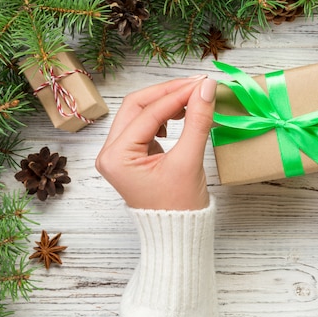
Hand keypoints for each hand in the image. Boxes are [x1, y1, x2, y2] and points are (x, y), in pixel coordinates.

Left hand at [96, 76, 216, 210]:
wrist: (178, 234)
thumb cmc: (180, 207)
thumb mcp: (189, 161)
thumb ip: (198, 121)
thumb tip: (207, 88)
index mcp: (116, 156)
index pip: (148, 112)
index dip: (177, 94)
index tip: (203, 83)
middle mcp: (110, 152)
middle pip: (137, 105)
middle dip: (168, 92)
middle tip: (198, 84)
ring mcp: (119, 153)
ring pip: (140, 112)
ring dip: (166, 101)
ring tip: (193, 98)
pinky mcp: (131, 154)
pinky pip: (145, 124)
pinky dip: (164, 114)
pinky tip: (182, 114)